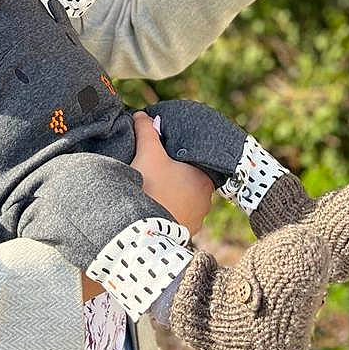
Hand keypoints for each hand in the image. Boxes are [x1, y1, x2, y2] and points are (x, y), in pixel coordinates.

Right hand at [131, 112, 212, 235]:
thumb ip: (147, 130)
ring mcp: (197, 219)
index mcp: (204, 178)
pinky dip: (169, 212)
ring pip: (185, 201)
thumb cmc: (150, 186)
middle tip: (157, 172)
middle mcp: (207, 200)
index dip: (179, 157)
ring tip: (155, 191)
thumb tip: (142, 115)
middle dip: (176, 177)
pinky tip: (156, 208)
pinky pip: (179, 217)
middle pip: (190, 181)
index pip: (195, 162)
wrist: (142, 228)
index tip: (165, 156)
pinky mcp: (185, 234)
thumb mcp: (147, 152)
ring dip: (173, 197)